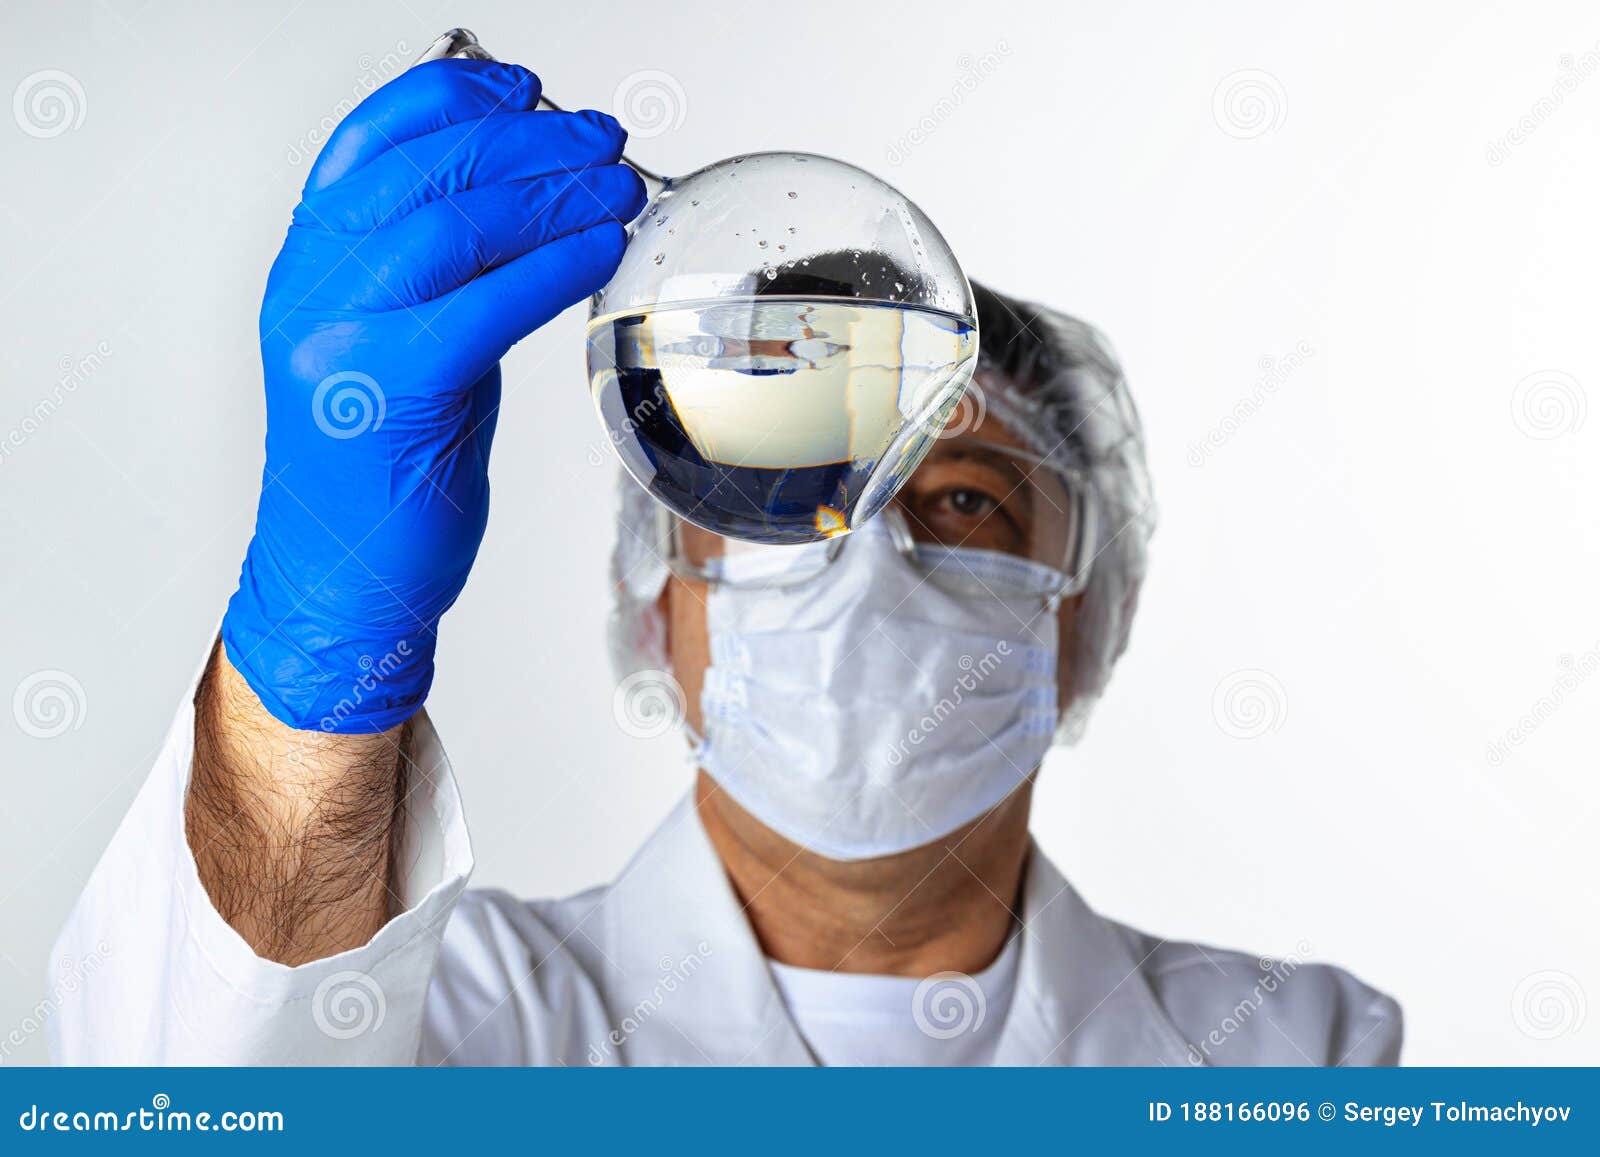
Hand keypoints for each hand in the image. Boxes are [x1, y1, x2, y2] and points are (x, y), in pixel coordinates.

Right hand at [222, 58, 644, 730]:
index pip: (372, 139)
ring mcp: (339, 336)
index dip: (455, 95)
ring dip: (553, 195)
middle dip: (530, 142)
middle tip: (603, 141)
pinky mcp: (386, 391)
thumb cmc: (383, 464)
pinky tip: (600, 249)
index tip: (529, 87)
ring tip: (617, 187)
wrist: (338, 574)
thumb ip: (450, 275)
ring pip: (452, 225)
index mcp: (311, 262)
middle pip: (425, 169)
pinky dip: (551, 267)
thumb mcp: (409, 342)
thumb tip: (539, 204)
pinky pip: (481, 305)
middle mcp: (313, 285)